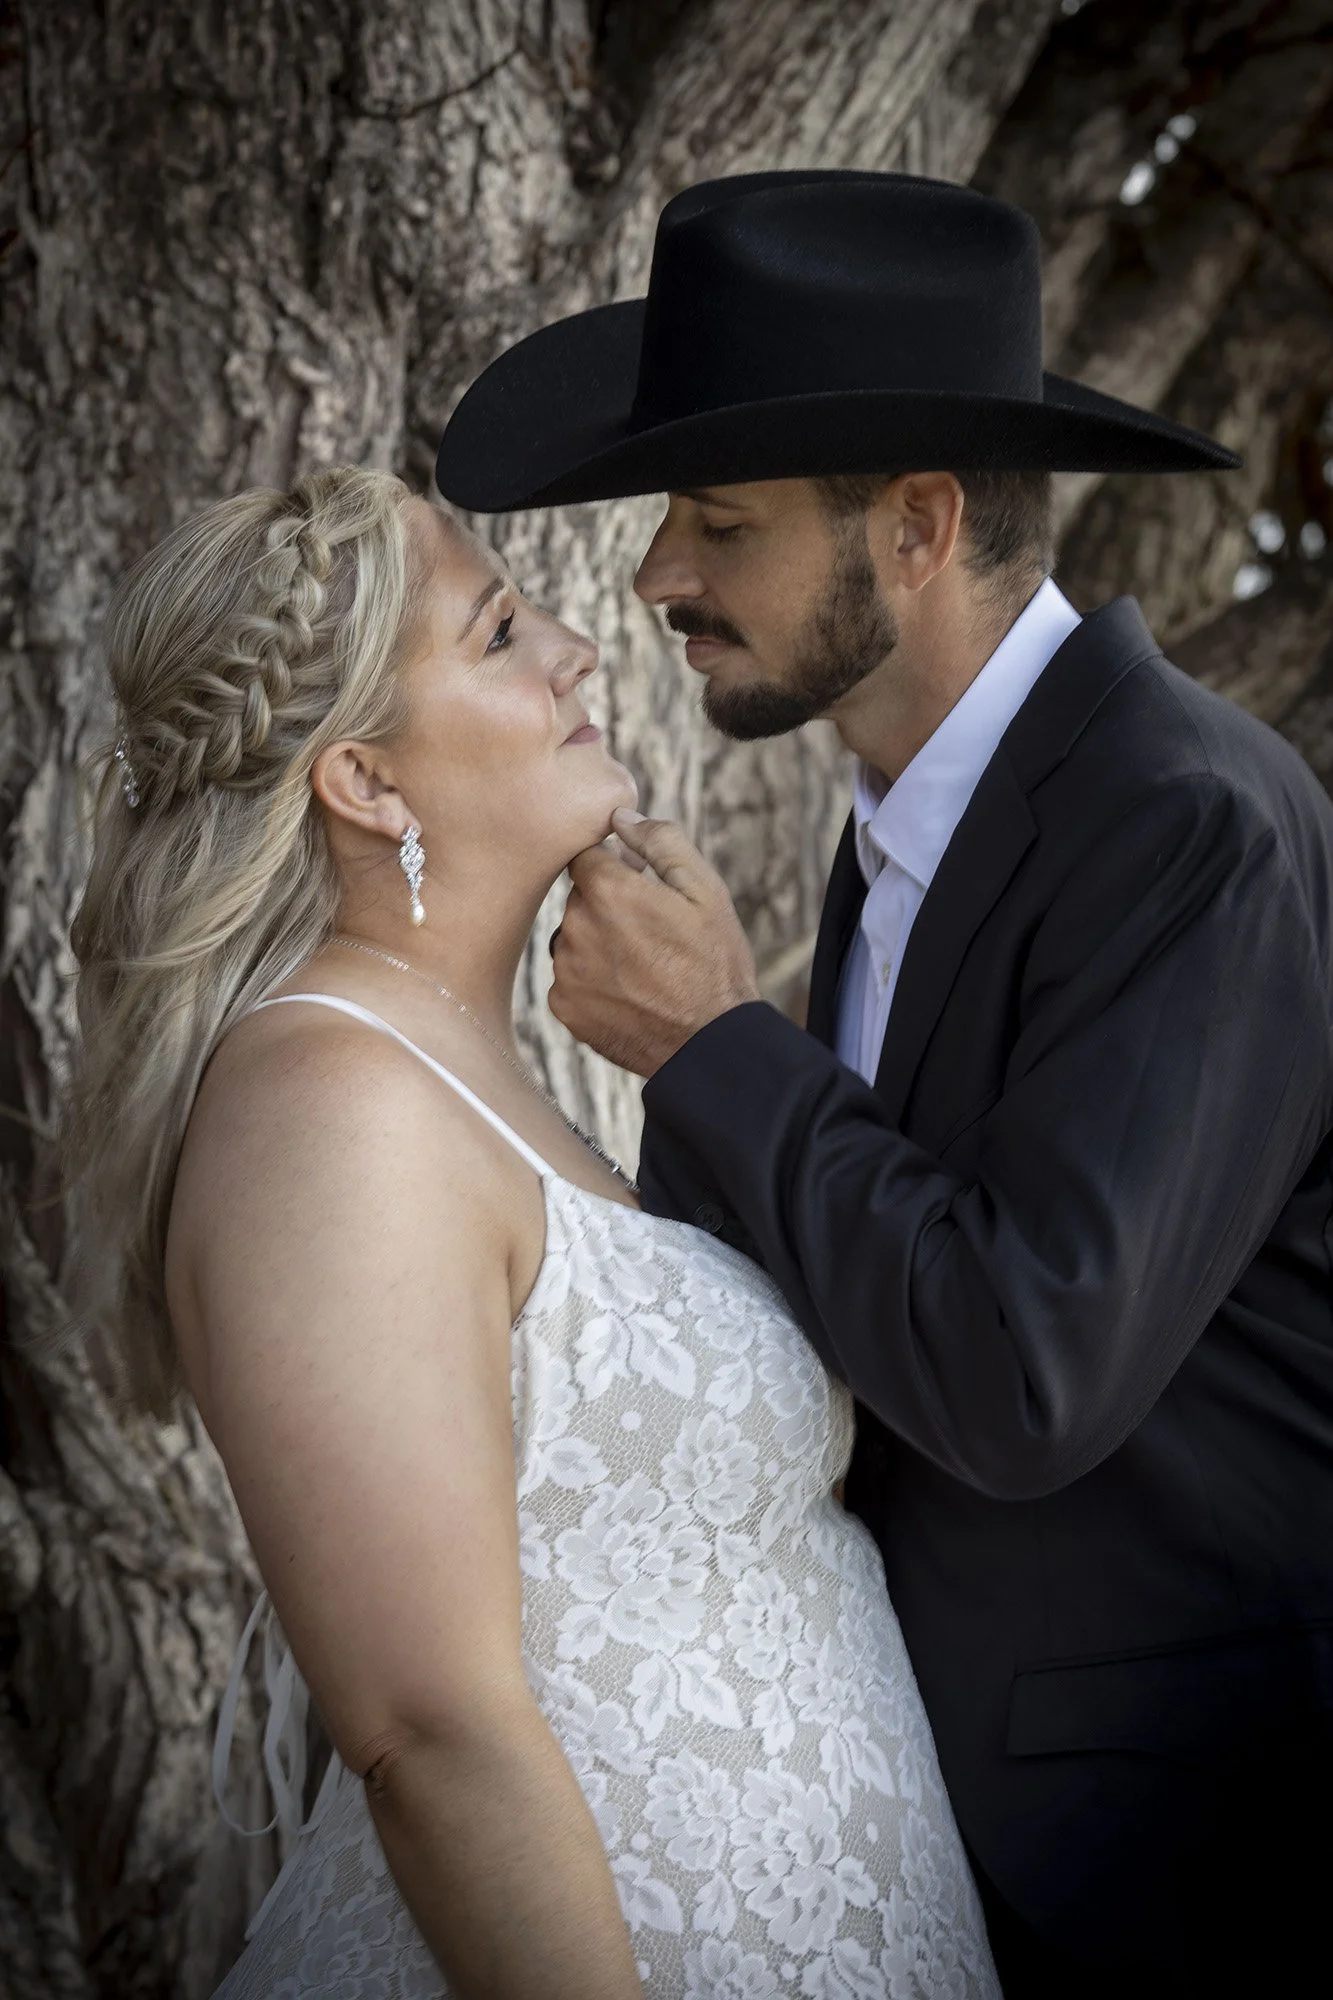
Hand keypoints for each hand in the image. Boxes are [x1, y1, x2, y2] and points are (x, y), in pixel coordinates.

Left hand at [549, 809, 761, 1076]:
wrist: (710, 1044)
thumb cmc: (714, 963)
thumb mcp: (705, 890)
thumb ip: (660, 842)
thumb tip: (621, 817)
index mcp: (608, 892)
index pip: (586, 857)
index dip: (615, 866)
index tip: (639, 884)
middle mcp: (576, 928)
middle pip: (579, 900)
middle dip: (608, 907)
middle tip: (651, 933)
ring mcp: (567, 971)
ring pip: (572, 940)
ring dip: (598, 945)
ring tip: (643, 968)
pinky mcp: (565, 1007)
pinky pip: (570, 979)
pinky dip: (592, 982)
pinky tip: (629, 993)